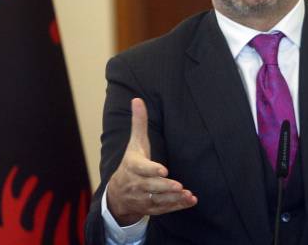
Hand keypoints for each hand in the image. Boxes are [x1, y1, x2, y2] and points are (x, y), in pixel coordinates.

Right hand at [106, 98, 196, 225]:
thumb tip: (137, 99)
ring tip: (188, 194)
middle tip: (179, 185)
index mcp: (132, 166)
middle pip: (150, 186)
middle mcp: (136, 184)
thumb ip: (139, 123)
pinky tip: (190, 201)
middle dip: (164, 187)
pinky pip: (164, 209)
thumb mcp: (134, 144)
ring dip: (173, 199)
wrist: (117, 193)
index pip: (141, 169)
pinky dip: (177, 206)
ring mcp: (143, 198)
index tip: (164, 170)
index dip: (152, 170)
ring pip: (158, 200)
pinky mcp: (150, 208)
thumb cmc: (131, 163)